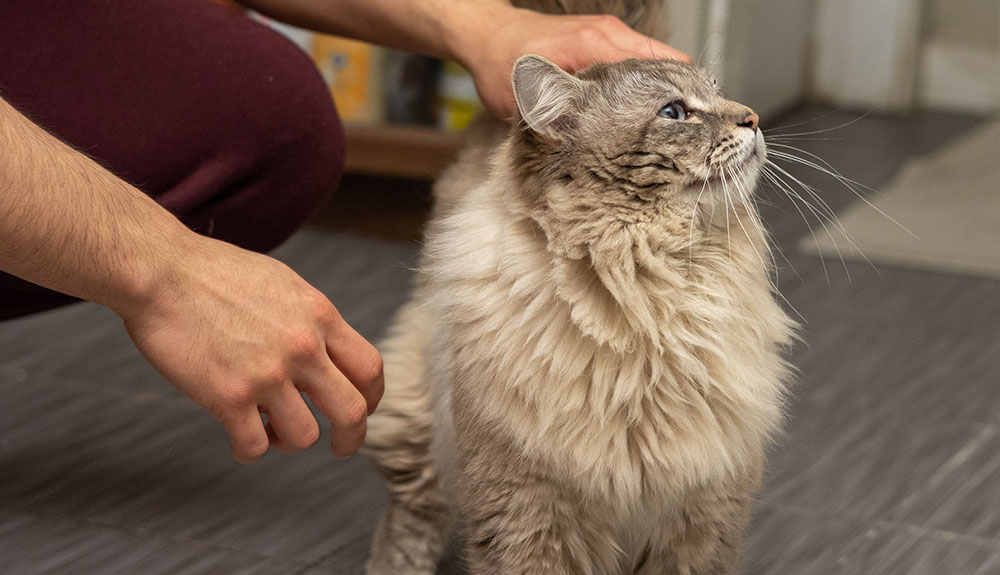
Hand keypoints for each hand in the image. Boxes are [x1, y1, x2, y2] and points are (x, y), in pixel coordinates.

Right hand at [119, 235, 383, 462]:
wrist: (159, 271)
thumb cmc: (212, 272)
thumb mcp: (281, 283)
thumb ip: (308, 319)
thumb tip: (324, 351)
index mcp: (319, 316)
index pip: (370, 368)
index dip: (371, 396)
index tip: (361, 408)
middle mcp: (302, 347)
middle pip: (352, 411)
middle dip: (351, 438)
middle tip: (340, 447)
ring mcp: (267, 374)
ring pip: (304, 436)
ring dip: (290, 441)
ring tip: (271, 431)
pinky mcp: (228, 397)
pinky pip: (254, 446)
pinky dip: (248, 450)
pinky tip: (238, 437)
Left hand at [461, 8, 690, 118]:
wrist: (487, 37)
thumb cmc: (500, 67)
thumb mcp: (529, 104)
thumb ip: (564, 123)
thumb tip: (591, 154)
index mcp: (598, 45)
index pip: (664, 67)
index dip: (685, 99)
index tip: (697, 127)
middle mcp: (610, 36)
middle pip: (670, 64)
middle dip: (685, 100)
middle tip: (695, 137)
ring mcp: (608, 35)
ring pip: (658, 63)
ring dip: (667, 94)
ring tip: (675, 129)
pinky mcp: (603, 40)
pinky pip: (639, 61)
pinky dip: (648, 85)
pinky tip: (646, 113)